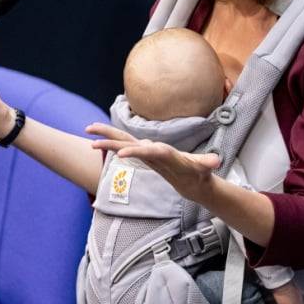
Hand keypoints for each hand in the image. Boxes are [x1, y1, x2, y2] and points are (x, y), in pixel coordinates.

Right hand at [85, 122, 220, 202]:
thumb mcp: (203, 169)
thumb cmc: (197, 172)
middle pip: (130, 140)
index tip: (122, 155)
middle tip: (93, 134)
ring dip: (105, 137)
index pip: (151, 151)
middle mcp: (153, 148)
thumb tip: (215, 161)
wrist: (194, 172)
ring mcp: (145, 150)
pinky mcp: (140, 153)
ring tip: (87, 131)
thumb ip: (207, 163)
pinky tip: (94, 141)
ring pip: (122, 140)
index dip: (137, 152)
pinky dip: (108, 143)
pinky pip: (122, 147)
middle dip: (111, 136)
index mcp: (166, 152)